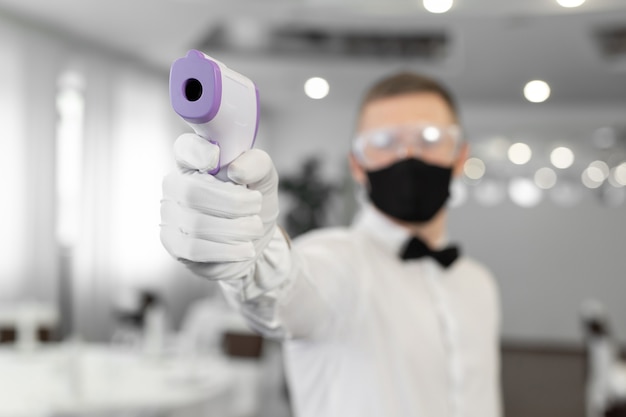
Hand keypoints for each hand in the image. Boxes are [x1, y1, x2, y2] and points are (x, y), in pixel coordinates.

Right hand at [160, 133, 284, 282]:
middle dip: (233, 203)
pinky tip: (245, 248)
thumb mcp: (264, 178)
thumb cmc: (253, 203)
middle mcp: (175, 186)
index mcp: (194, 161)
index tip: (216, 157)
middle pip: (191, 192)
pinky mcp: (175, 246)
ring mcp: (171, 217)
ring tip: (254, 228)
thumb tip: (236, 171)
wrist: (256, 240)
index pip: (184, 148)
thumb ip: (256, 164)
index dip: (198, 151)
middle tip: (256, 206)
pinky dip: (227, 249)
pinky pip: (195, 249)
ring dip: (236, 228)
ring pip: (195, 224)